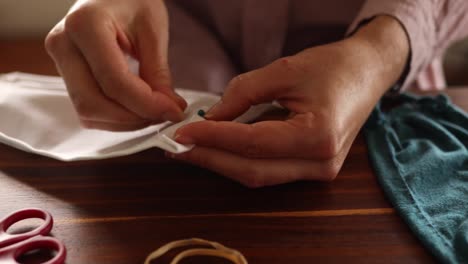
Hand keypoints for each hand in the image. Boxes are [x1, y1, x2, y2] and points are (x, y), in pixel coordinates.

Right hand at [45, 0, 186, 130]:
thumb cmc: (133, 0)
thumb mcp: (153, 29)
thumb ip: (158, 72)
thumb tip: (168, 109)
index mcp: (85, 25)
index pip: (114, 81)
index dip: (146, 104)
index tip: (173, 110)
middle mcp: (63, 44)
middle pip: (94, 103)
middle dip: (134, 118)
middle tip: (165, 114)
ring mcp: (60, 61)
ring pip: (88, 112)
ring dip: (125, 121)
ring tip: (154, 111)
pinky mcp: (66, 75)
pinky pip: (87, 110)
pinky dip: (114, 118)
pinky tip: (137, 108)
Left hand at [169, 16, 408, 186]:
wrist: (366, 73)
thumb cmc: (333, 67)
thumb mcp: (284, 70)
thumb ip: (243, 94)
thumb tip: (210, 117)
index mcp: (318, 136)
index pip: (252, 144)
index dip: (213, 138)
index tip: (181, 131)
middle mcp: (320, 163)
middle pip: (252, 170)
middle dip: (210, 158)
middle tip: (176, 146)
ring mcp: (319, 171)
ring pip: (258, 175)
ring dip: (221, 163)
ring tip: (191, 148)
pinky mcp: (312, 169)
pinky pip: (268, 171)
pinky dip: (240, 161)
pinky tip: (218, 149)